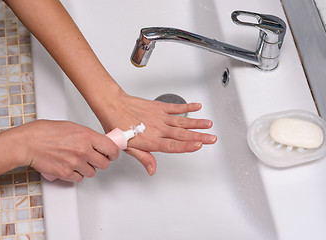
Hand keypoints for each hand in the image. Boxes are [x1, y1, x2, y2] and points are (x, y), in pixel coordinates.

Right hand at [18, 120, 118, 181]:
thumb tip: (98, 142)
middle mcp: (83, 151)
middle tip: (96, 158)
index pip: (112, 148)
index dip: (114, 152)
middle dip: (101, 161)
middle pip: (105, 163)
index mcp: (87, 136)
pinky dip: (77, 174)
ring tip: (79, 161)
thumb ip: (88, 135)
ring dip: (88, 168)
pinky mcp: (66, 174)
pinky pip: (79, 178)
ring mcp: (75, 163)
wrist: (28, 143)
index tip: (112, 154)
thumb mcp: (72, 126)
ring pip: (92, 172)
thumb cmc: (45, 132)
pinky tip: (71, 167)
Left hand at [94, 90, 216, 175]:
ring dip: (197, 123)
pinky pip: (176, 107)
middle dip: (199, 136)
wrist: (112, 105)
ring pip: (182, 121)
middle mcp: (159, 129)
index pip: (173, 145)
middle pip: (182, 134)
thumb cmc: (118, 126)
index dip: (187, 146)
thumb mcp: (128, 147)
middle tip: (212, 138)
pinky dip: (187, 106)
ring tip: (209, 124)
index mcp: (152, 140)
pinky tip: (197, 106)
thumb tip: (152, 170)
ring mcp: (160, 117)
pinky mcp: (159, 107)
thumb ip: (144, 158)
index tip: (199, 145)